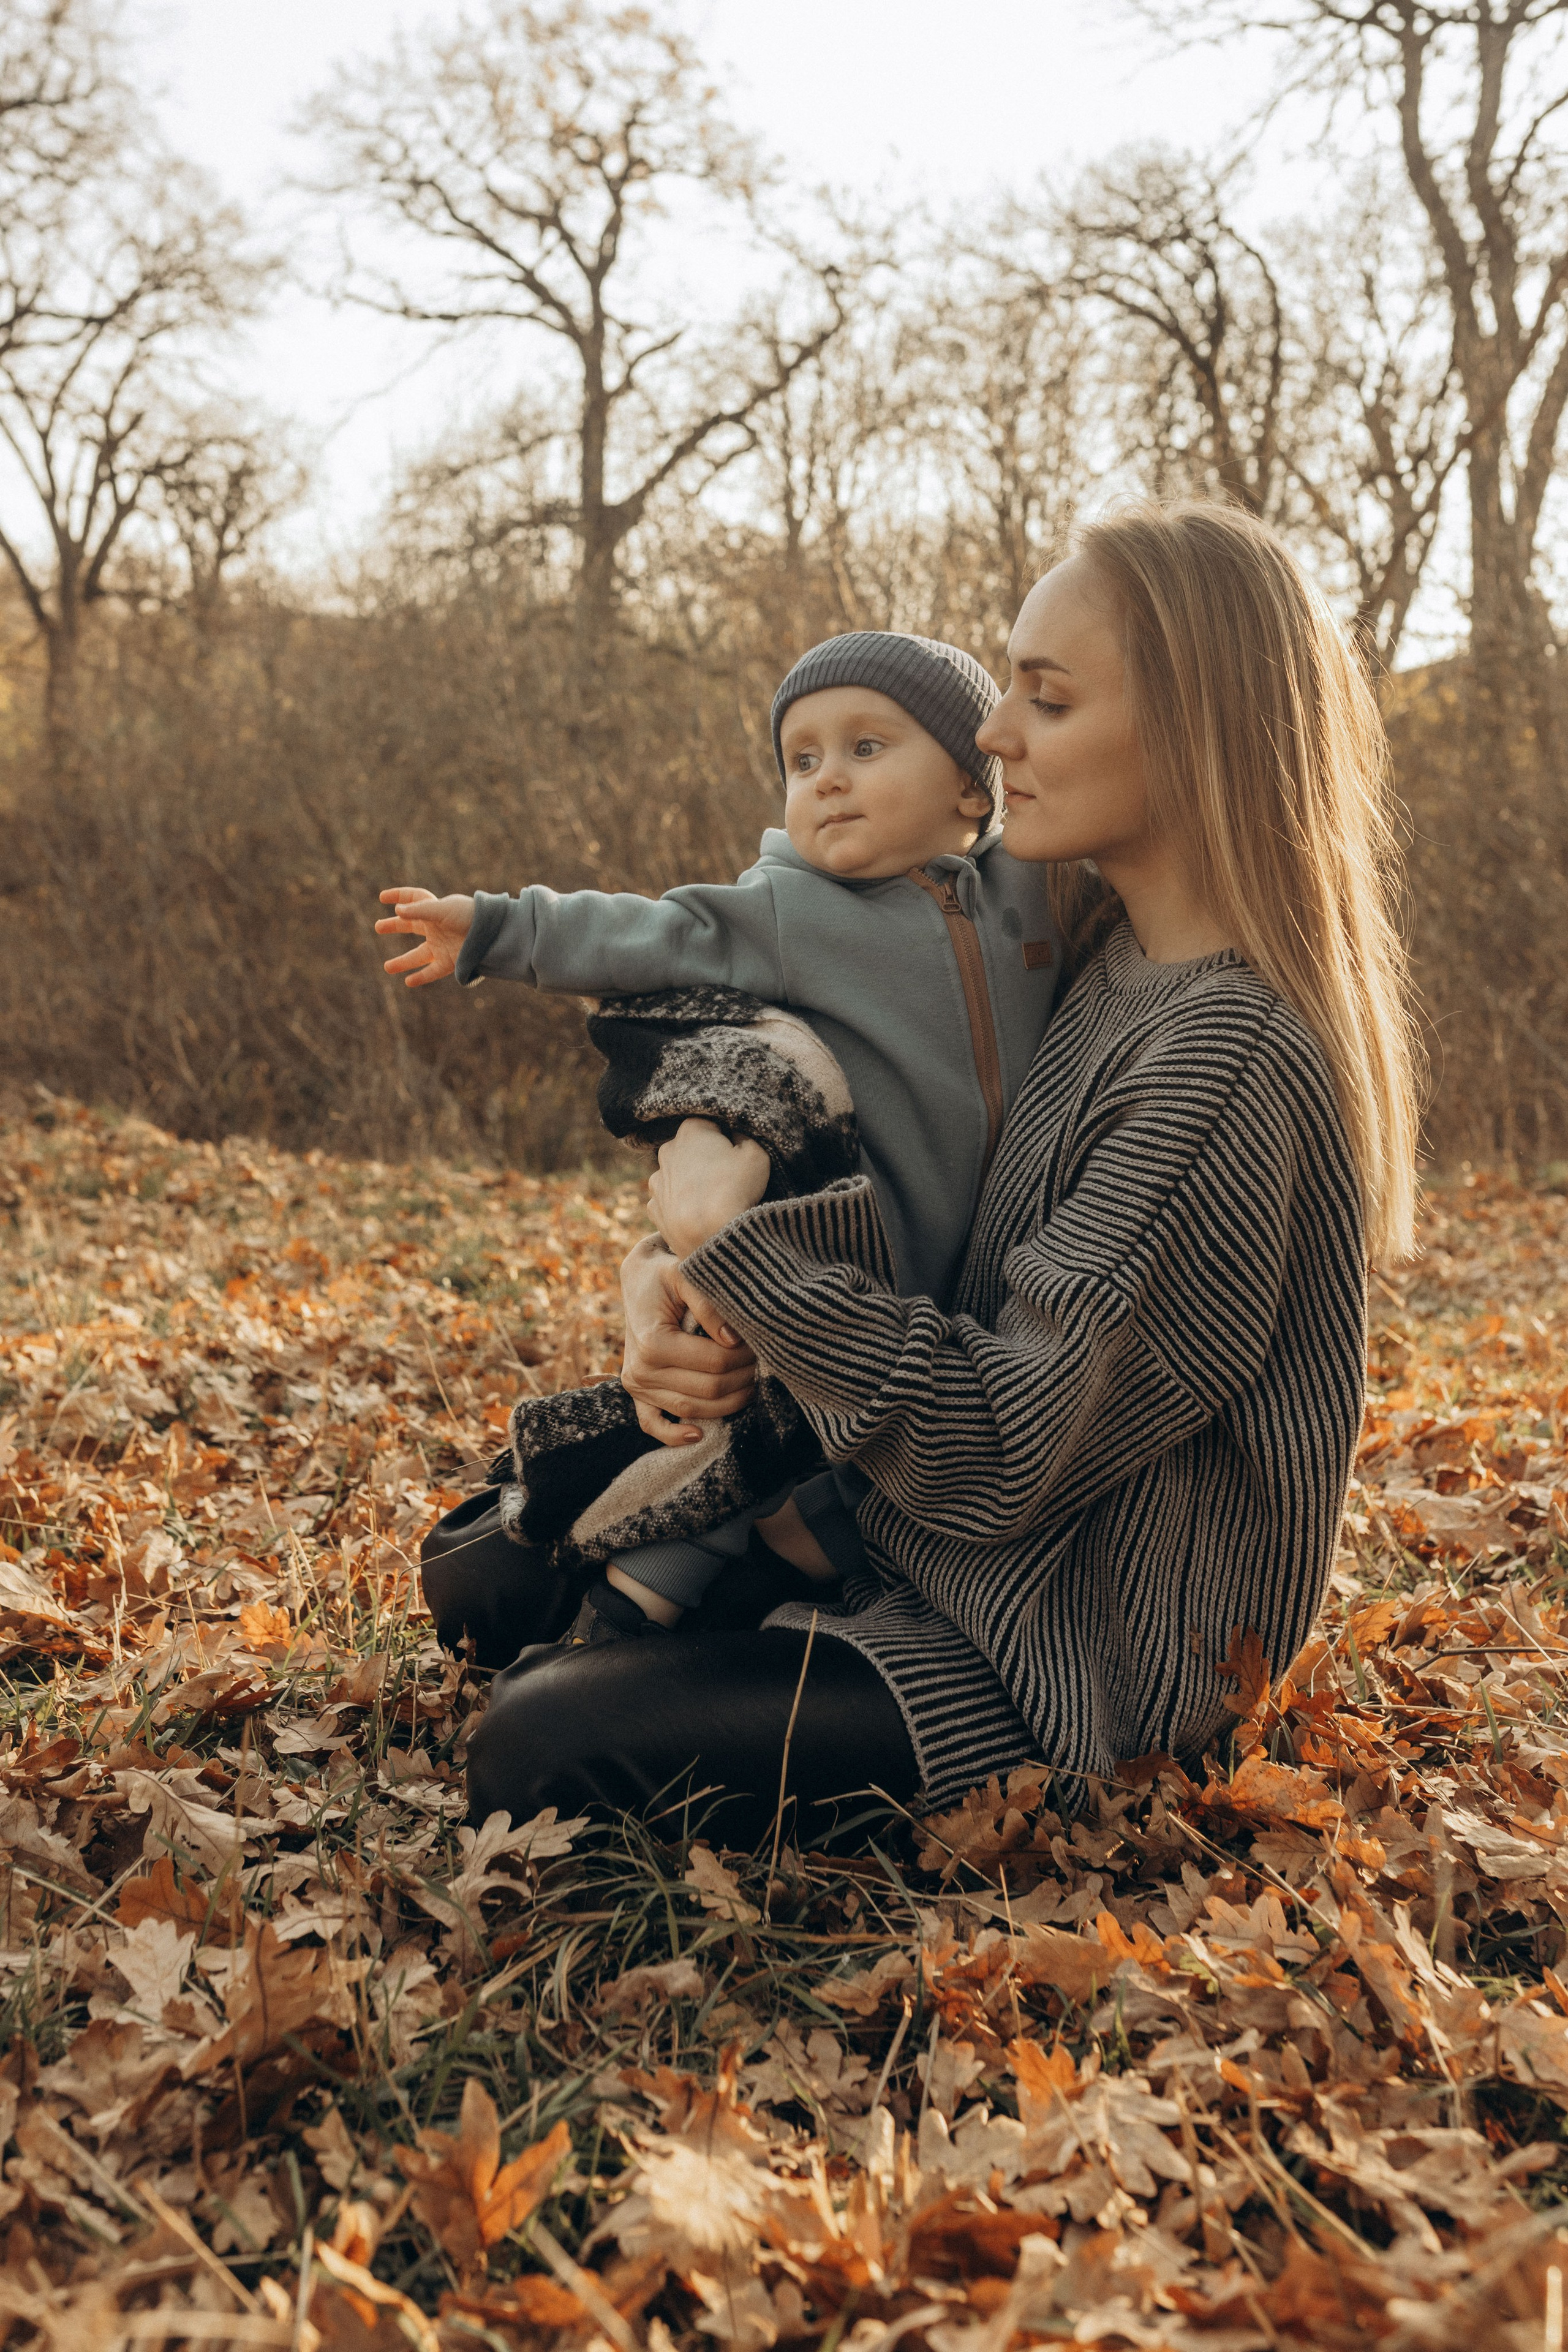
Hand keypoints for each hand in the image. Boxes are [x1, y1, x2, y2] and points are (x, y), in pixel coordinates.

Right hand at [377, 887, 476, 986]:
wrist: (493, 933)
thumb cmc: (469, 916)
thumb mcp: (443, 910)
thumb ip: (420, 911)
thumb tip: (398, 911)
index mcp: (434, 910)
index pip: (413, 899)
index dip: (398, 896)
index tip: (382, 897)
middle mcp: (436, 927)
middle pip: (410, 926)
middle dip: (394, 926)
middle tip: (378, 927)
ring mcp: (442, 945)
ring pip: (418, 955)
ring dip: (403, 962)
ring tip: (387, 967)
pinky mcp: (450, 961)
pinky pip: (432, 971)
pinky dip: (421, 977)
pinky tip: (408, 982)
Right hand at [620, 1235, 755, 1443]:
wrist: (638, 1278)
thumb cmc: (665, 1273)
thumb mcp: (686, 1275)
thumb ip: (710, 1305)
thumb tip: (733, 1340)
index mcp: (653, 1342)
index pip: (715, 1363)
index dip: (745, 1358)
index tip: (760, 1344)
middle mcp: (641, 1369)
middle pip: (708, 1390)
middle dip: (743, 1378)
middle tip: (761, 1361)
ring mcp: (636, 1385)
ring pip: (691, 1410)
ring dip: (727, 1403)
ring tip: (749, 1382)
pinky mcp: (636, 1392)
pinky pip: (652, 1424)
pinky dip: (674, 1435)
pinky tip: (699, 1435)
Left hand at [647, 1117, 769, 1258]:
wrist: (710, 1239)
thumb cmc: (735, 1191)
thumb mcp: (757, 1155)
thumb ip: (747, 1136)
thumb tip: (737, 1134)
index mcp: (692, 1131)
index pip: (713, 1124)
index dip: (729, 1139)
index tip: (738, 1156)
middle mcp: (667, 1151)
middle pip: (693, 1149)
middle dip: (709, 1159)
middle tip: (729, 1179)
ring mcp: (657, 1181)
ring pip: (679, 1175)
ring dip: (694, 1182)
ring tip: (715, 1201)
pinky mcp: (654, 1207)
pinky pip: (671, 1200)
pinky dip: (683, 1205)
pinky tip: (699, 1215)